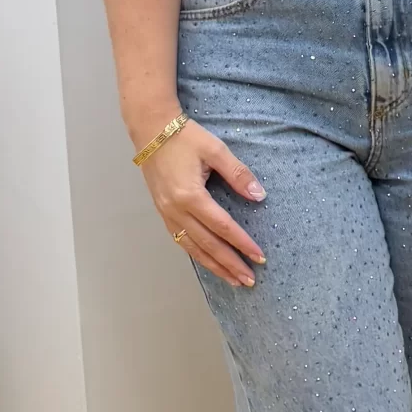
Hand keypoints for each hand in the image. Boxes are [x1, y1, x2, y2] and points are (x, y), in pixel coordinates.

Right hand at [137, 120, 266, 287]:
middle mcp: (176, 210)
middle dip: (230, 264)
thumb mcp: (216, 150)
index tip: (260, 257)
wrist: (151, 130)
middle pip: (208, 245)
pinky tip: (209, 263)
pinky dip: (197, 255)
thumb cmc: (185, 137)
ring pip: (193, 248)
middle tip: (250, 280)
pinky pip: (181, 241)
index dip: (242, 244)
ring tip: (233, 280)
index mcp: (190, 195)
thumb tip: (259, 196)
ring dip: (214, 266)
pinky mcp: (163, 212)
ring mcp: (167, 214)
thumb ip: (238, 174)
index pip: (223, 227)